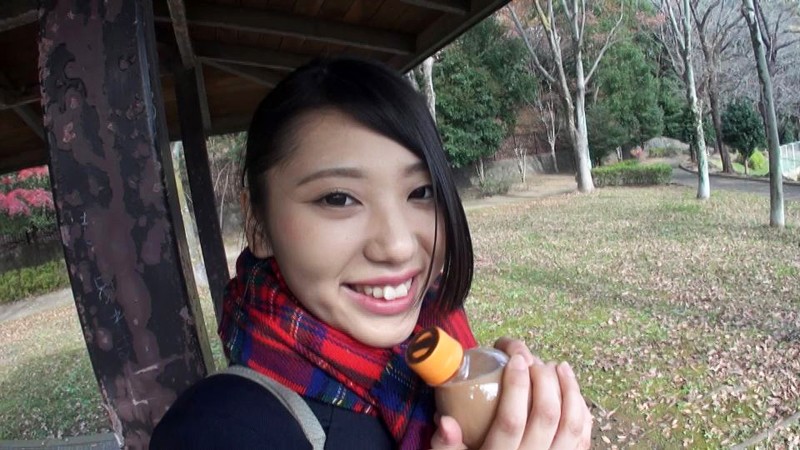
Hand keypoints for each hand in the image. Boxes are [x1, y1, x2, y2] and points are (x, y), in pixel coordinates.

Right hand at [429, 338, 591, 449]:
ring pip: (571, 423)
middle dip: (543, 379)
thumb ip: (446, 445)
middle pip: (546, 415)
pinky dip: (581, 408)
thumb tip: (446, 421)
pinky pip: (583, 434)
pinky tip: (572, 390)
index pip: (511, 420)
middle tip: (534, 360)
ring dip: (569, 389)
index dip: (516, 386)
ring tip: (559, 366)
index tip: (514, 359)